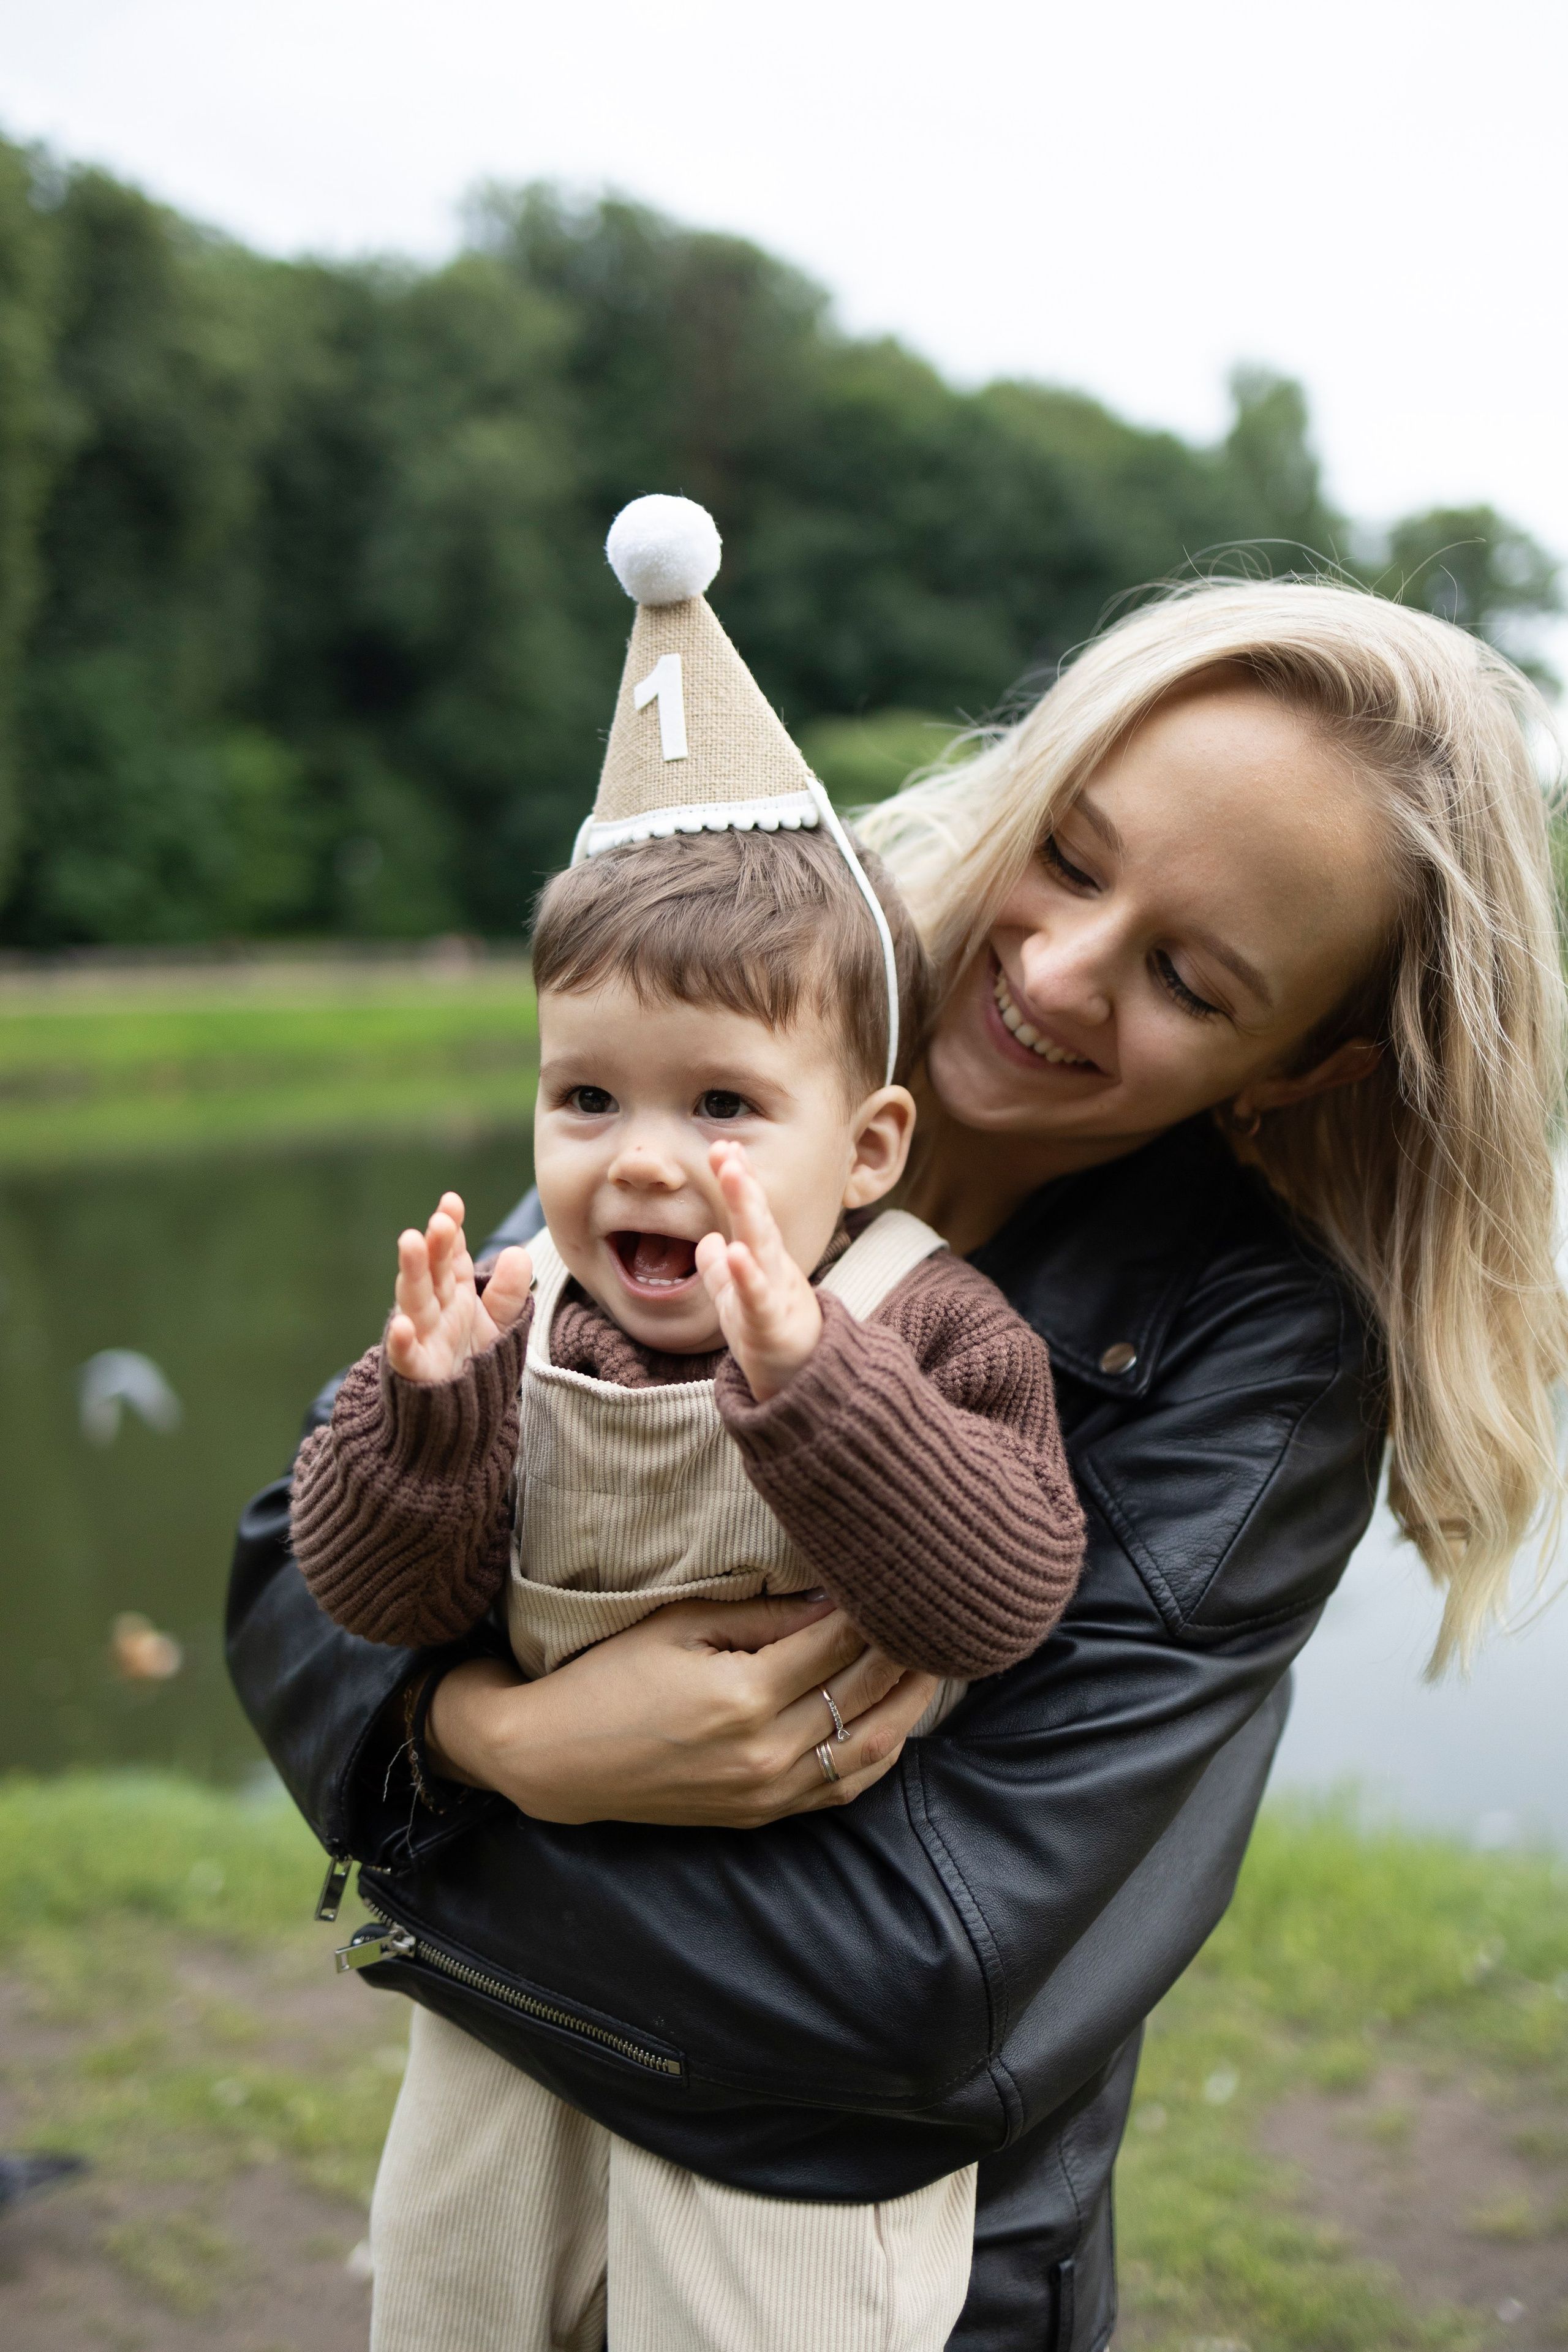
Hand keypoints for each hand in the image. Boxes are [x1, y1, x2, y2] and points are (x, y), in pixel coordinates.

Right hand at [386, 1190, 532, 1384]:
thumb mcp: (499, 1324)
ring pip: (413, 1301)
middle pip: (432, 1272)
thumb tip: (519, 1254)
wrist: (455, 1411)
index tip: (451, 1204)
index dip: (451, 1230)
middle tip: (439, 1220)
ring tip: (410, 1241)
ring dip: (411, 1272)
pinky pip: (405, 1355)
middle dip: (434, 1245)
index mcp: (454, 1292)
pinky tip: (401, 1326)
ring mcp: (421, 1337)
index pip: (451, 1255)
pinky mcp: (413, 1370)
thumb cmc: (471, 1360)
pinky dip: (401, 1342)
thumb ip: (509, 1293)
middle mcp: (434, 1308)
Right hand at [425, 1593, 938, 1826]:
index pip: (840, 1642)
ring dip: (908, 1702)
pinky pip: (844, 1788)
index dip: (877, 1606)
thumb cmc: (613, 1676)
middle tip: (937, 1608)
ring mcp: (768, 1792)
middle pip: (865, 1692)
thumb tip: (837, 1596)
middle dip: (908, 1648)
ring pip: (870, 1747)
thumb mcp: (682, 1624)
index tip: (903, 1573)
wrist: (557, 1761)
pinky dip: (880, 1751)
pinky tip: (896, 1716)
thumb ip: (766, 1616)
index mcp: (744, 1696)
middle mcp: (765, 1752)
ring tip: (935, 1659)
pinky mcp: (763, 1815)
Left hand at [694, 1143, 822, 1400]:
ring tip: (732, 1176)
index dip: (739, 1181)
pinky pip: (758, 1298)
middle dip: (742, 1183)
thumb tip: (708, 1241)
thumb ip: (722, 1271)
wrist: (802, 1387)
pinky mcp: (771, 1326)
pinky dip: (747, 1275)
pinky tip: (734, 1251)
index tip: (724, 1146)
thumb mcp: (738, 1300)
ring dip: (748, 1210)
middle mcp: (774, 1270)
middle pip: (758, 1220)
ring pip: (762, 1248)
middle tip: (726, 1147)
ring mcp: (776, 1295)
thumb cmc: (769, 1339)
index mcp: (764, 1261)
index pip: (751, 1214)